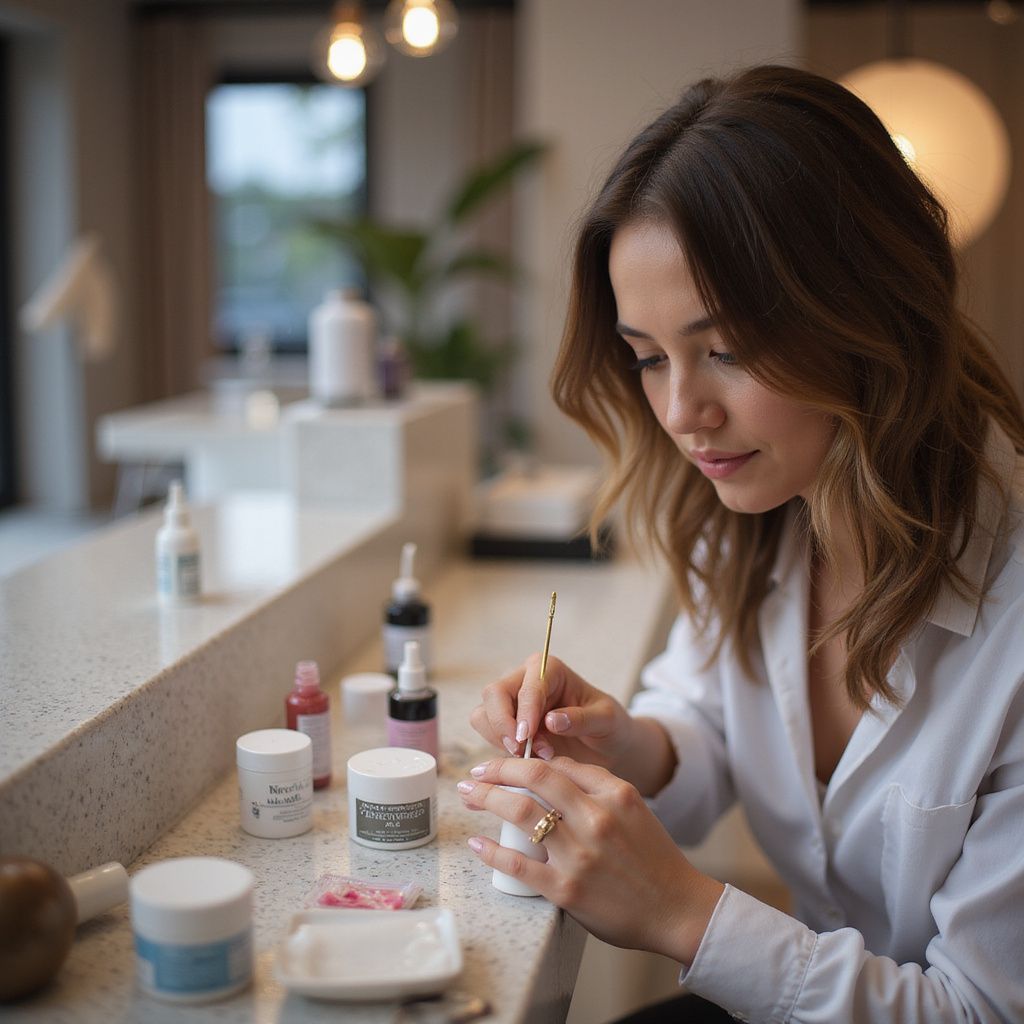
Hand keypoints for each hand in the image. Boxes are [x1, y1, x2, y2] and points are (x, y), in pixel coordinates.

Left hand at [456, 756, 723, 964]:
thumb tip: (554, 768)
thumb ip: (597, 785)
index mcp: (613, 794)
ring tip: (469, 794)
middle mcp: (595, 818)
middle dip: (496, 769)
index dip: (522, 760)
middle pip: (534, 779)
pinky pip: (519, 864)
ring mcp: (580, 854)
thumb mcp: (634, 808)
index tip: (501, 762)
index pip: (558, 765)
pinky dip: (492, 852)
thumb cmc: (653, 858)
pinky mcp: (567, 889)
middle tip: (475, 771)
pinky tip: (477, 843)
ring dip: (487, 798)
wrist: (676, 909)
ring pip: (520, 813)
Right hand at [470, 654, 635, 765]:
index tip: (526, 737)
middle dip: (502, 724)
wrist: (605, 746)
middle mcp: (525, 680)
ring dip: (502, 739)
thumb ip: (582, 718)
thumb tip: (552, 720)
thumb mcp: (607, 720)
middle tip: (520, 751)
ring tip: (537, 755)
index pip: (527, 686)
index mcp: (550, 669)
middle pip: (493, 694)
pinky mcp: (505, 726)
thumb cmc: (608, 726)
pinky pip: (488, 735)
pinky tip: (528, 760)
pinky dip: (500, 750)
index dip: (524, 711)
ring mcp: (511, 703)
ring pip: (483, 715)